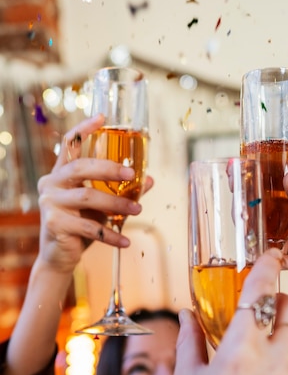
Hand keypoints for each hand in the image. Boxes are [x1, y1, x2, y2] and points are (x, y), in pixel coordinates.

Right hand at [37, 114, 152, 273]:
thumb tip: (148, 180)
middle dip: (109, 168)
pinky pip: (88, 226)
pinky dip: (110, 234)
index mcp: (61, 173)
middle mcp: (51, 183)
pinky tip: (125, 241)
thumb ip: (119, 191)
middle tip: (131, 174)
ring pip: (88, 197)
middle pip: (80, 167)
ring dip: (116, 204)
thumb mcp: (101, 206)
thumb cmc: (80, 226)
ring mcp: (50, 203)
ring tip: (138, 210)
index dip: (85, 129)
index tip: (103, 118)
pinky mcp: (54, 224)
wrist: (60, 256)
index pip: (70, 144)